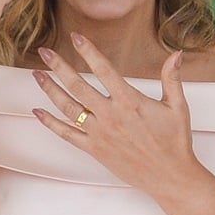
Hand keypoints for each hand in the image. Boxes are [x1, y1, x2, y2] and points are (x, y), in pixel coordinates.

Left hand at [31, 34, 201, 195]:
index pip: (104, 69)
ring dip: (50, 90)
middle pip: (78, 85)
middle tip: (45, 51)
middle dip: (59, 66)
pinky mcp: (95, 149)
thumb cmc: (175, 141)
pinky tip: (38, 112)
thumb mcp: (178, 106)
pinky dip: (50, 123)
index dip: (88, 51)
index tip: (75, 37)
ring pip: (68, 108)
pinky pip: (67, 134)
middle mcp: (111, 115)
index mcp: (130, 101)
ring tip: (37, 75)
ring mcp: (100, 134)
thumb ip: (172, 78)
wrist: (170, 177)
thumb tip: (176, 54)